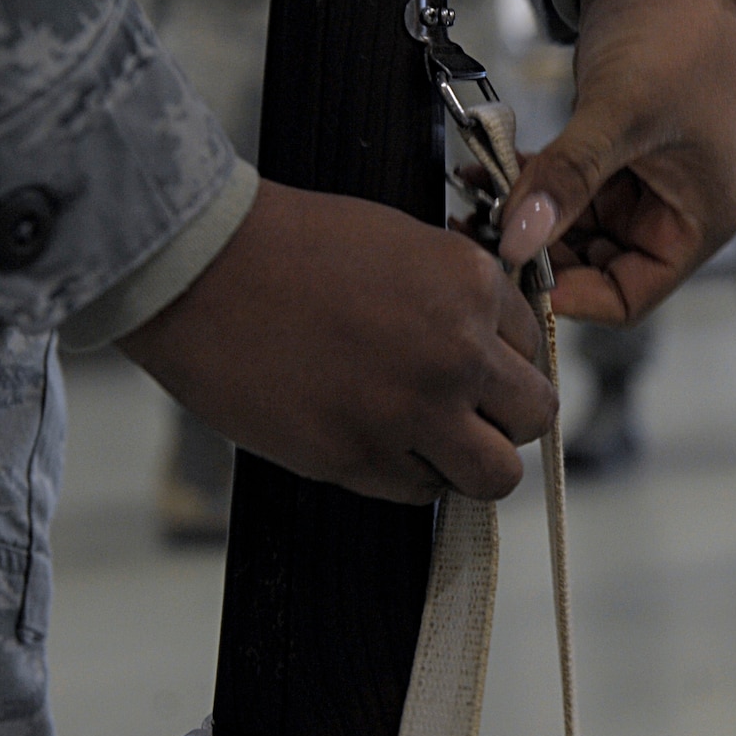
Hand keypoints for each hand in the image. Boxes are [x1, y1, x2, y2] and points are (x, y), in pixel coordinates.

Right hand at [118, 180, 556, 504]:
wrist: (200, 269)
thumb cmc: (289, 244)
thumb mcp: (400, 244)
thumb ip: (456, 297)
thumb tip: (488, 344)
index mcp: (472, 285)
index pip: (534, 347)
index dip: (502, 359)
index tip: (471, 364)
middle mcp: (458, 351)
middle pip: (536, 416)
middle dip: (504, 417)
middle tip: (463, 411)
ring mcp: (414, 412)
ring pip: (496, 474)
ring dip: (472, 463)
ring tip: (429, 442)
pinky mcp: (361, 458)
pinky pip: (422, 492)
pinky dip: (408, 476)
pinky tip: (371, 440)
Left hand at [499, 0, 735, 323]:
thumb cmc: (677, 34)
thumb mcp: (622, 113)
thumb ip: (567, 179)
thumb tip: (514, 242)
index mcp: (698, 224)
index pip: (627, 297)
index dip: (569, 294)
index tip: (512, 270)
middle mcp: (670, 214)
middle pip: (590, 267)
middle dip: (534, 250)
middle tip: (475, 230)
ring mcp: (636, 186)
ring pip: (566, 229)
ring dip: (520, 216)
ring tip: (471, 193)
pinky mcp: (605, 156)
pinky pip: (556, 190)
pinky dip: (521, 183)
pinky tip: (480, 168)